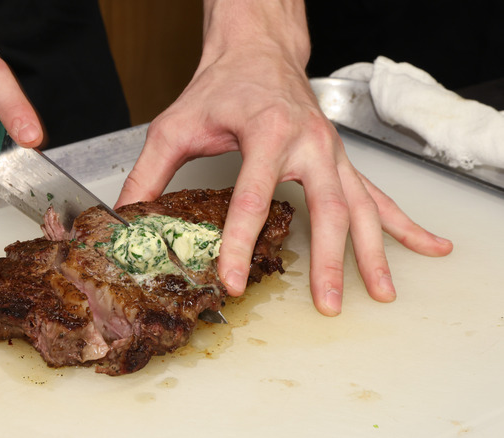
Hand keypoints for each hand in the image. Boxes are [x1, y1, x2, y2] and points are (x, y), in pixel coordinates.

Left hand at [115, 0, 452, 315]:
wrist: (258, 52)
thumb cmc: (221, 87)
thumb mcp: (176, 126)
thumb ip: (149, 173)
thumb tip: (127, 216)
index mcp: (266, 131)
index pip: (253, 196)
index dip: (239, 242)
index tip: (231, 278)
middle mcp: (309, 142)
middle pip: (327, 207)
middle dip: (327, 260)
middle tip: (323, 303)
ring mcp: (332, 152)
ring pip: (362, 206)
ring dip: (373, 252)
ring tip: (380, 292)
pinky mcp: (341, 159)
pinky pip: (377, 195)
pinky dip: (403, 225)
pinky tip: (427, 247)